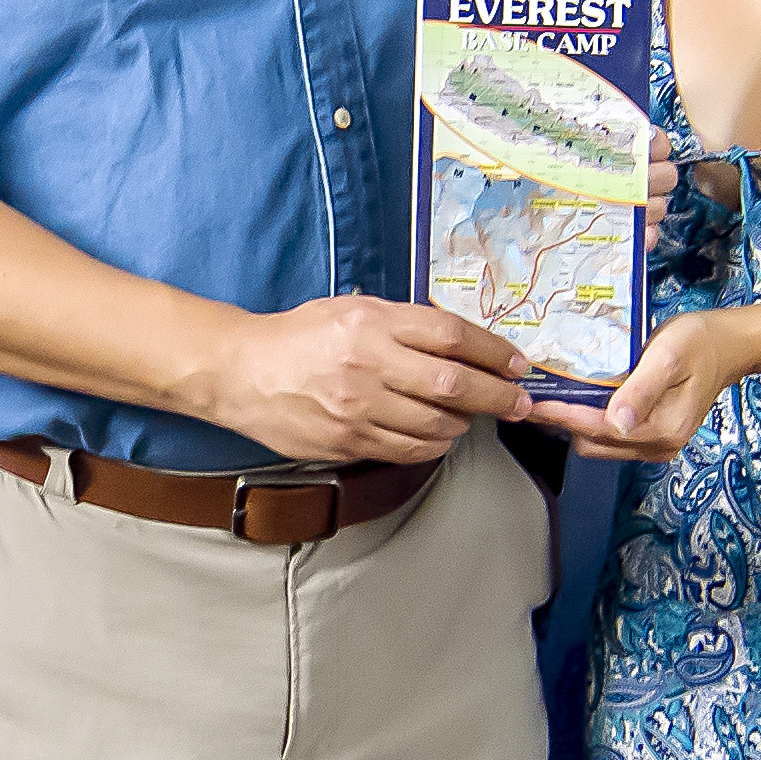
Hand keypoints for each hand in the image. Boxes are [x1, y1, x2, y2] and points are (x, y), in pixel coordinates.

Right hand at [191, 295, 528, 463]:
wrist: (240, 372)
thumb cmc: (298, 337)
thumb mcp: (351, 309)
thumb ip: (403, 323)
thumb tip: (462, 343)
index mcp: (372, 322)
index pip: (452, 337)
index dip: (494, 352)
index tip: (517, 364)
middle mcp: (368, 365)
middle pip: (454, 385)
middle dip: (497, 396)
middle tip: (519, 402)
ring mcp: (358, 408)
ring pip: (436, 425)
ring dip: (465, 424)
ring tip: (471, 416)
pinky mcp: (348, 442)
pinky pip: (409, 450)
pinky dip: (435, 445)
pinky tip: (439, 435)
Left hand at [538, 307, 755, 461]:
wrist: (728, 345)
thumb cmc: (699, 343)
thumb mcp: (669, 357)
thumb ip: (641, 390)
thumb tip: (616, 423)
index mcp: (663, 430)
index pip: (600, 429)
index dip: (564, 416)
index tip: (534, 402)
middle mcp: (658, 445)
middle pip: (593, 443)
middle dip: (562, 423)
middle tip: (535, 394)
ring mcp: (654, 444)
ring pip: (598, 443)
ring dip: (573, 423)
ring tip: (550, 395)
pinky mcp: (650, 435)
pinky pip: (609, 436)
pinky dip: (589, 420)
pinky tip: (577, 398)